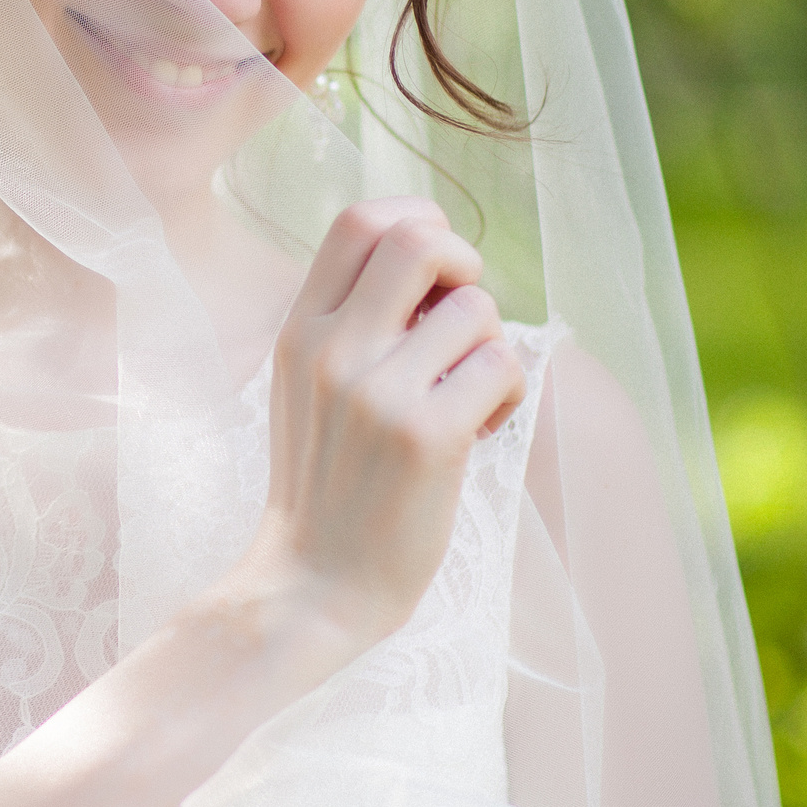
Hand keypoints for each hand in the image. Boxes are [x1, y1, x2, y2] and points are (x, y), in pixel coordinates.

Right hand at [224, 197, 525, 656]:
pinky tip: (479, 431)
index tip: (434, 271)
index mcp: (300, 331)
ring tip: (468, 397)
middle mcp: (333, 350)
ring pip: (475, 309)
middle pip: (419, 241)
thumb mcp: (306, 386)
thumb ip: (349, 320)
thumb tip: (429, 253)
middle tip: (462, 316)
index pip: (359, 222)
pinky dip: (506, 394)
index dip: (415, 221)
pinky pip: (501, 366)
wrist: (312, 585)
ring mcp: (379, 392)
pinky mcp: (429, 437)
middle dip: (464, 263)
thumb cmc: (325, 484)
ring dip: (489, 347)